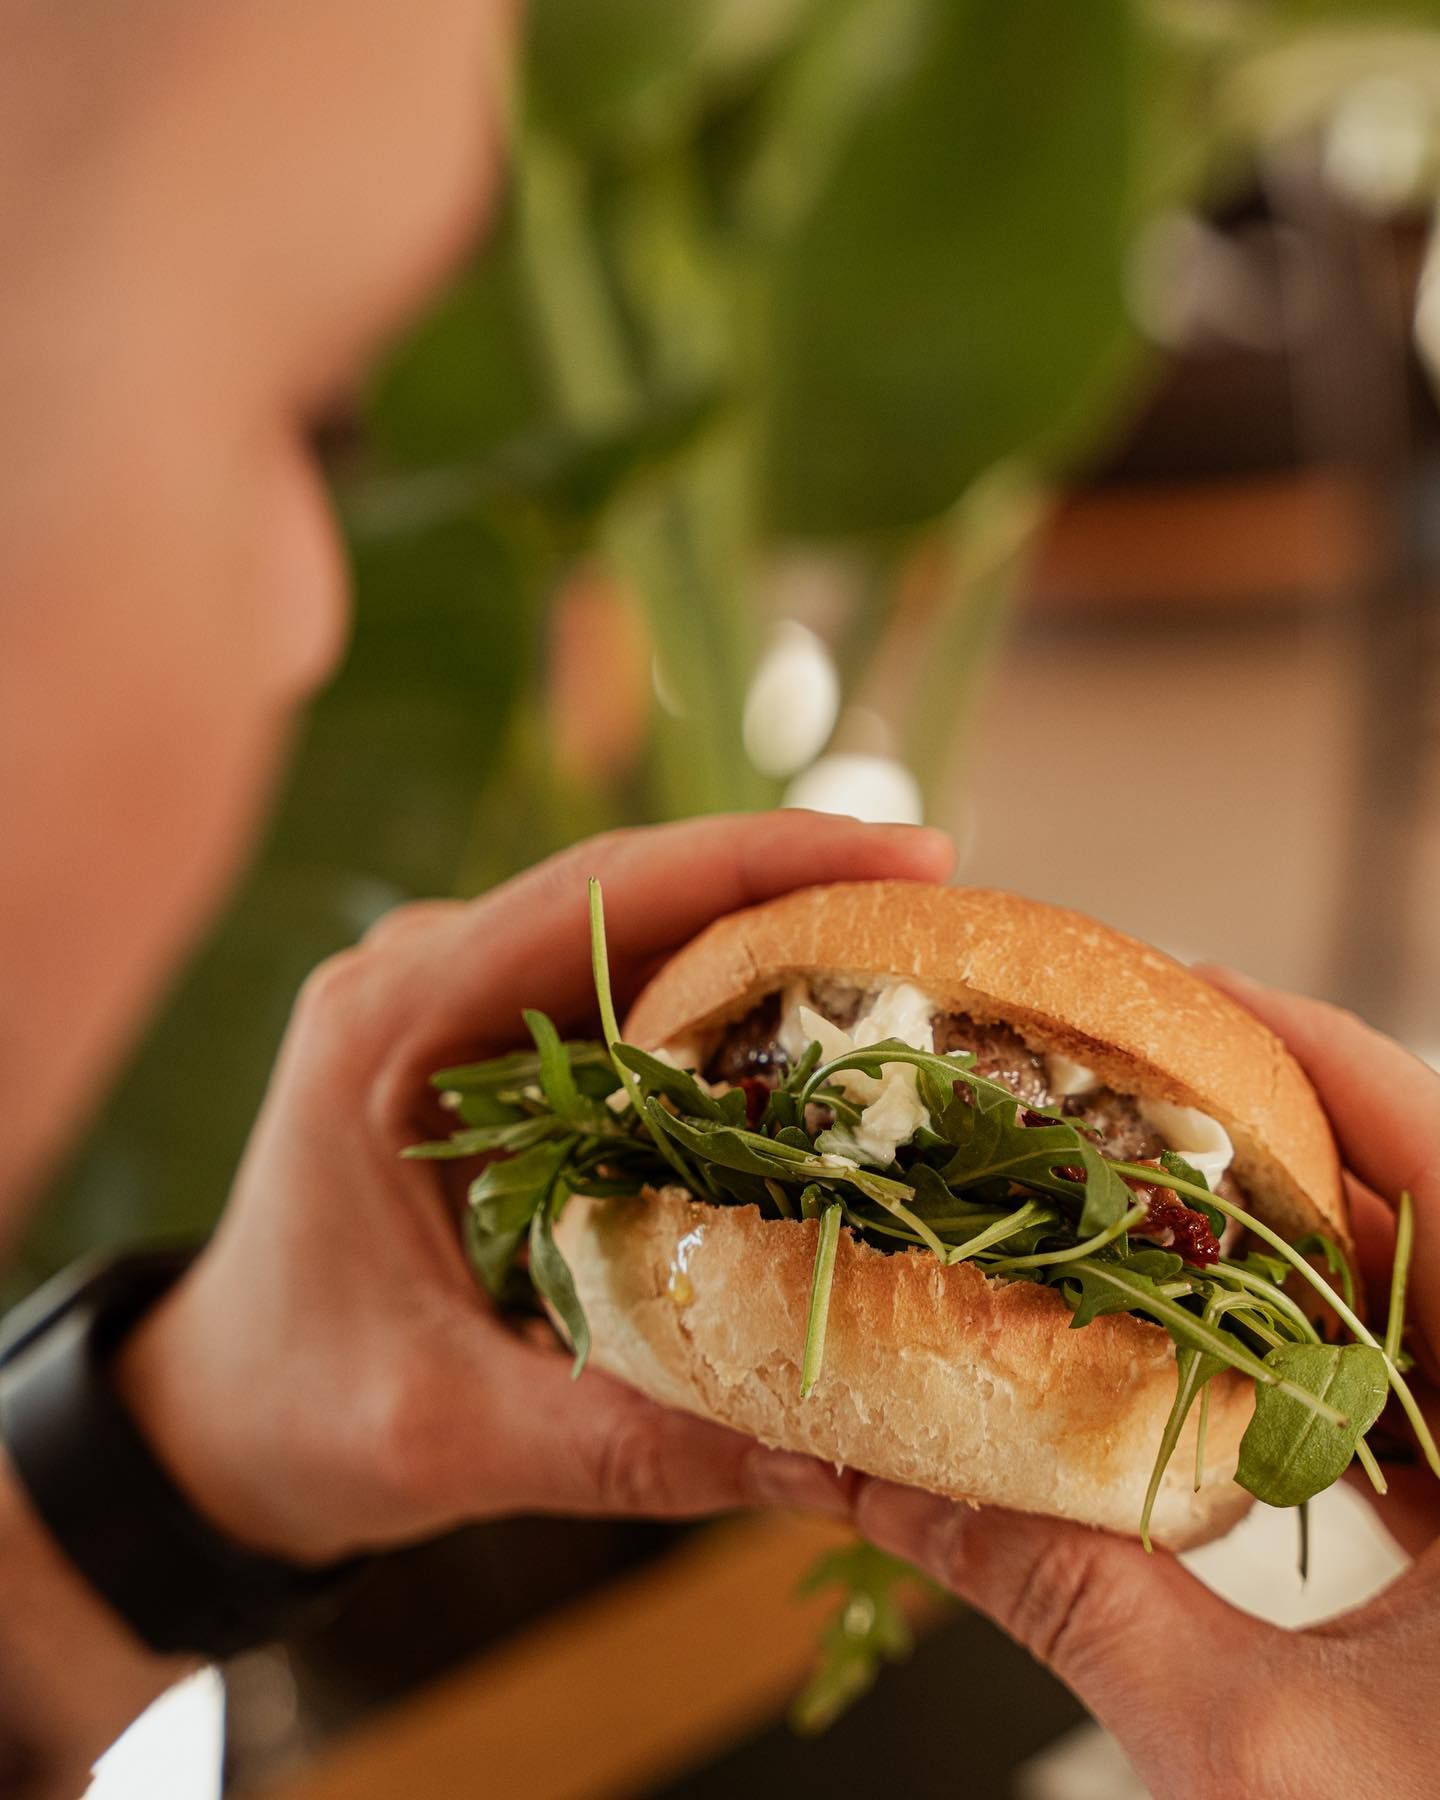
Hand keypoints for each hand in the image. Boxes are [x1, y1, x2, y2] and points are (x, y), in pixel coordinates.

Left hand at [116, 813, 951, 1562]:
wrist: (226, 1410)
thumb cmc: (306, 1411)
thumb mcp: (455, 1435)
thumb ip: (634, 1442)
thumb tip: (838, 1452)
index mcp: (394, 1025)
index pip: (599, 894)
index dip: (761, 861)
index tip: (906, 855)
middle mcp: (429, 978)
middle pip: (642, 891)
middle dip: (801, 891)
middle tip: (954, 918)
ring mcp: (464, 1000)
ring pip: (647, 931)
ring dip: (778, 941)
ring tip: (922, 969)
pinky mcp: (501, 1043)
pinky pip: (633, 991)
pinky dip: (736, 1006)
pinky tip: (830, 1042)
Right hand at [848, 972, 1439, 1799]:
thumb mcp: (1250, 1756)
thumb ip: (1065, 1590)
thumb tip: (880, 1478)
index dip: (1305, 1053)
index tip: (1167, 990)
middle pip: (1417, 1214)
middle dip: (1255, 1140)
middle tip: (1103, 1085)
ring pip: (1411, 1301)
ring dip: (1271, 1242)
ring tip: (1127, 1193)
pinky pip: (1415, 1388)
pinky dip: (1302, 1347)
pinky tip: (1199, 1350)